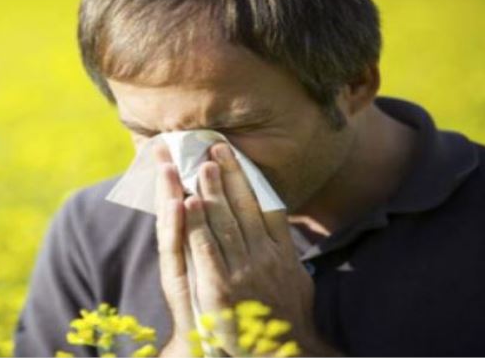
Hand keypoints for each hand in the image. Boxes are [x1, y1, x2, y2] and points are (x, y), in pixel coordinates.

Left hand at [153, 141, 340, 355]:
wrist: (278, 355)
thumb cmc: (286, 321)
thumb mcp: (297, 283)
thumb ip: (288, 255)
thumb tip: (282, 230)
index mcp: (282, 253)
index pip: (265, 205)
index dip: (248, 178)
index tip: (234, 156)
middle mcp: (264, 257)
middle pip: (244, 207)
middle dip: (227, 174)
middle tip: (213, 147)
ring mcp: (243, 272)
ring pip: (224, 222)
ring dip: (210, 190)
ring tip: (199, 164)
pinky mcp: (221, 288)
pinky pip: (206, 249)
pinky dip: (196, 224)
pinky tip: (187, 203)